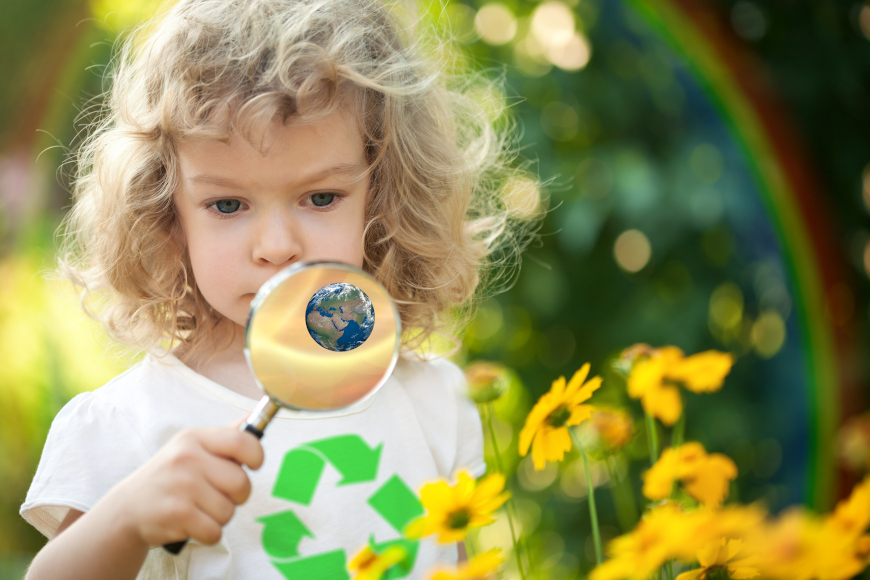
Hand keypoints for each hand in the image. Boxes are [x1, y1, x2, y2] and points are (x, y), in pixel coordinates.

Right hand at [101, 425, 263, 547]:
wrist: (127, 508)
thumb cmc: (169, 476)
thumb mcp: (191, 448)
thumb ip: (224, 437)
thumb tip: (254, 420)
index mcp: (194, 438)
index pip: (242, 442)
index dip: (256, 456)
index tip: (252, 466)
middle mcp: (187, 459)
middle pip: (241, 483)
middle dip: (237, 496)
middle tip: (218, 495)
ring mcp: (181, 486)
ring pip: (229, 511)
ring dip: (219, 517)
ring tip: (199, 509)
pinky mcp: (177, 515)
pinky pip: (215, 532)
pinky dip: (208, 534)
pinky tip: (192, 524)